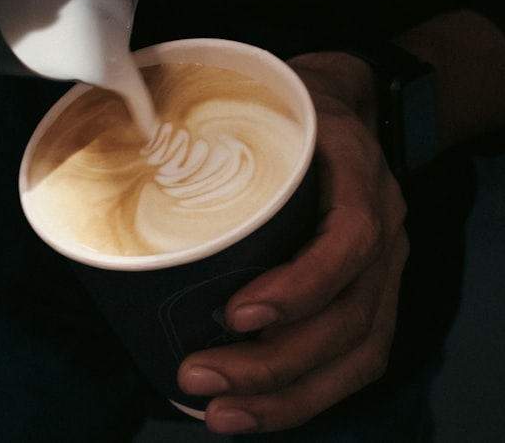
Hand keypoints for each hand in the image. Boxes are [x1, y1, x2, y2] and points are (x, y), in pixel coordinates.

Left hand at [176, 52, 410, 434]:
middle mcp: (385, 228)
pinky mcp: (374, 295)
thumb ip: (209, 115)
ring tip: (223, 415)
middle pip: (350, 317)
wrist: (355, 102)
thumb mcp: (264, 94)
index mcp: (358, 172)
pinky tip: (257, 410)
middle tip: (199, 377)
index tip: (235, 312)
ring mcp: (387, 268)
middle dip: (273, 363)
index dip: (300, 285)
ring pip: (357, 352)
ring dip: (288, 395)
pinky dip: (306, 394)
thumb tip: (117, 135)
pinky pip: (356, 359)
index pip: (350, 240)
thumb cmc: (299, 105)